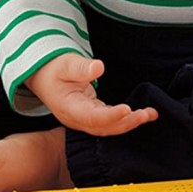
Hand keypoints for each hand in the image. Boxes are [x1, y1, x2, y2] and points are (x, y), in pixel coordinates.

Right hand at [26, 53, 157, 135]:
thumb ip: (81, 67)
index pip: (93, 117)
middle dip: (127, 122)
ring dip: (130, 122)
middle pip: (104, 127)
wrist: (43, 76)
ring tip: (150, 114)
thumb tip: (98, 67)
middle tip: (146, 114)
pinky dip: (126, 119)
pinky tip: (141, 114)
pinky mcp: (91, 116)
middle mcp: (77, 119)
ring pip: (109, 127)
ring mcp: (84, 120)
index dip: (111, 116)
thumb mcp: (65, 64)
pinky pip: (110, 122)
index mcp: (69, 109)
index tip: (127, 108)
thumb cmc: (54, 69)